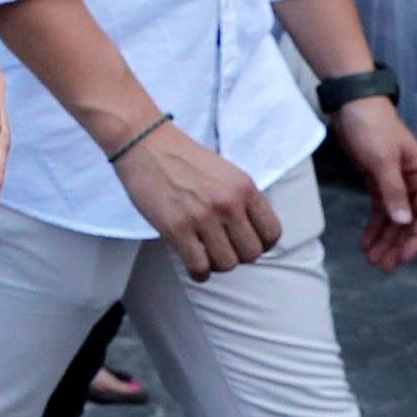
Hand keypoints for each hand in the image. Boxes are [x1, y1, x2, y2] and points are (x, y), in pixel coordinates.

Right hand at [110, 120, 282, 279]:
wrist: (145, 143)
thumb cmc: (183, 159)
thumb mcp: (227, 173)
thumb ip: (242, 201)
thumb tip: (252, 235)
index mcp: (245, 188)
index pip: (272, 233)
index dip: (260, 244)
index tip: (245, 242)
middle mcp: (228, 203)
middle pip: (251, 254)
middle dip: (238, 255)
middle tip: (222, 248)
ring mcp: (202, 217)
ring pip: (227, 264)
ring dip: (217, 264)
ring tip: (205, 254)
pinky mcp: (176, 228)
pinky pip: (199, 267)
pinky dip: (198, 272)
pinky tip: (193, 263)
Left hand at [329, 95, 416, 271]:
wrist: (351, 103)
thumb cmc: (371, 126)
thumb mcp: (382, 159)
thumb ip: (393, 191)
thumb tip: (405, 222)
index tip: (403, 258)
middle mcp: (413, 181)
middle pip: (410, 221)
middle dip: (399, 245)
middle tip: (384, 266)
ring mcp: (395, 181)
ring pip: (394, 218)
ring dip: (385, 240)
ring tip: (373, 261)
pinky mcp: (378, 179)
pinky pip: (380, 209)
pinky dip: (374, 227)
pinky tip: (366, 242)